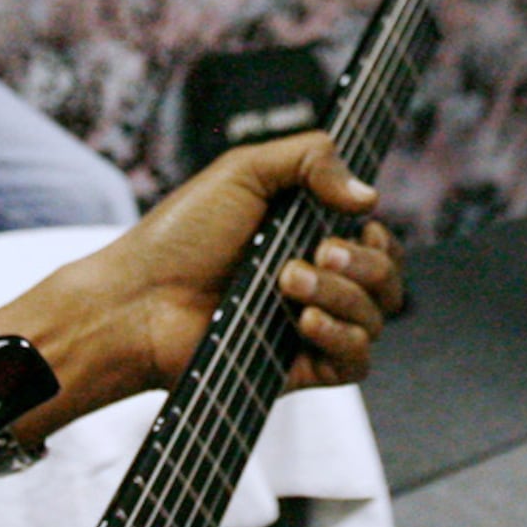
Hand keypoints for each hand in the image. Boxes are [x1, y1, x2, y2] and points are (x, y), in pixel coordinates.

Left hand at [0, 131, 406, 431]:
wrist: (138, 301)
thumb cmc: (178, 237)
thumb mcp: (242, 172)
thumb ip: (310, 158)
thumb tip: (369, 194)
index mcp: (308, 237)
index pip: (378, 242)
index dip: (379, 236)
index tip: (360, 224)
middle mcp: (317, 283)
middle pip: (388, 280)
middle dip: (365, 263)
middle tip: (317, 251)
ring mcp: (311, 327)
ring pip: (376, 318)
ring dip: (342, 295)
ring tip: (287, 281)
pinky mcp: (301, 368)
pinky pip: (357, 362)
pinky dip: (342, 338)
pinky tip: (305, 320)